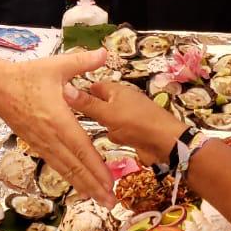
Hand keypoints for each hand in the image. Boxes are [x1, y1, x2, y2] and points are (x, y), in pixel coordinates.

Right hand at [0, 49, 116, 205]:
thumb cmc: (27, 77)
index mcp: (59, 120)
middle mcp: (51, 137)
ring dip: (83, 186)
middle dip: (94, 185)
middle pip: (75, 166)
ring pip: (66, 170)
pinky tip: (80, 186)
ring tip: (100, 200)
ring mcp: (43, 144)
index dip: (96, 167)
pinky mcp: (37, 146)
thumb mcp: (56, 66)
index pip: (82, 147)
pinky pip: (56, 166)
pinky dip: (70, 178)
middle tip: (111, 202)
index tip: (110, 182)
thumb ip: (83, 62)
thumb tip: (105, 52)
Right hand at [66, 82, 186, 165]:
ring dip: (103, 128)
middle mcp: (120, 101)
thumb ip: (87, 103)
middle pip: (99, 105)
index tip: (65, 102)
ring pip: (106, 121)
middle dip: (92, 114)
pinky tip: (114, 141)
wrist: (165, 144)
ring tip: (95, 132)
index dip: (80, 92)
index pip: (93, 86)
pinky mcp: (130, 133)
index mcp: (115, 90)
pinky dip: (114, 137)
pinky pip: (115, 133)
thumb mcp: (108, 113)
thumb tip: (64, 88)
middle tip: (76, 123)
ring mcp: (126, 117)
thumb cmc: (137, 123)